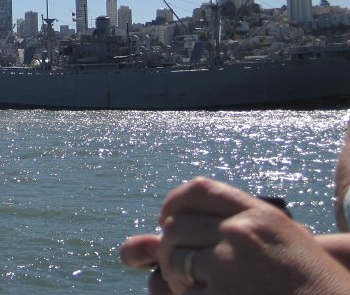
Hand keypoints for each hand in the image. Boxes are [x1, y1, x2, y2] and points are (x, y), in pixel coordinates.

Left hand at [121, 177, 349, 294]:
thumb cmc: (312, 288)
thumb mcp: (282, 244)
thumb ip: (234, 229)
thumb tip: (163, 231)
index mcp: (260, 215)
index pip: (199, 190)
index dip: (174, 204)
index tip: (166, 220)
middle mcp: (242, 232)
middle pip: (177, 227)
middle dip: (171, 248)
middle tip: (178, 266)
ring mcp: (230, 265)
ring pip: (175, 260)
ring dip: (175, 277)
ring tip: (192, 288)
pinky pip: (183, 293)